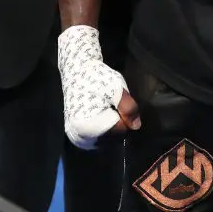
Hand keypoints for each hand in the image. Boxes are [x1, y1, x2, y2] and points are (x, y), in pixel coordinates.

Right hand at [57, 25, 139, 148]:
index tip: (119, 103)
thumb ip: (129, 108)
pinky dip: (103, 129)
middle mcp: (81, 138)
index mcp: (89, 128)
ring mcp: (77, 139)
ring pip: (106, 139)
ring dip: (111, 126)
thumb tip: (136, 126)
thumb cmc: (97, 79)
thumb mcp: (118, 90)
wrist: (76, 72)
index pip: (121, 131)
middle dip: (118, 122)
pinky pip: (97, 138)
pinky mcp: (76, 136)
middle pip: (113, 138)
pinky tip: (100, 114)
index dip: (126, 116)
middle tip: (112, 104)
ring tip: (105, 108)